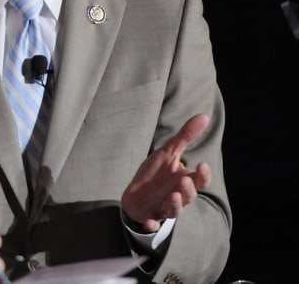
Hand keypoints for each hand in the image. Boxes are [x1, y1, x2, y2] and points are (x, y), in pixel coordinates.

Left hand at [121, 113, 212, 231]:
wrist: (136, 194)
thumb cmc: (156, 173)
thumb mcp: (168, 152)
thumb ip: (185, 136)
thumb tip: (204, 115)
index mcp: (185, 180)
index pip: (200, 180)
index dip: (203, 175)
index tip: (202, 164)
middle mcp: (178, 195)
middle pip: (189, 196)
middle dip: (188, 190)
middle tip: (183, 181)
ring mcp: (164, 207)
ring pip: (174, 210)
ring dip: (175, 204)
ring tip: (173, 195)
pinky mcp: (149, 216)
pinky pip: (152, 224)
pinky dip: (152, 224)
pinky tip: (149, 222)